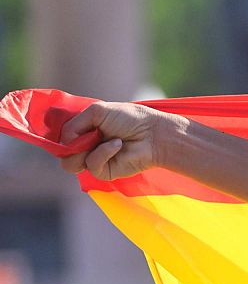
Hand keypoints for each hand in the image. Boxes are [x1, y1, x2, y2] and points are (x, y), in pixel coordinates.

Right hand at [57, 101, 179, 179]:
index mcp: (84, 131)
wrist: (153, 134)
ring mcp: (95, 160)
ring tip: (101, 139)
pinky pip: (92, 165)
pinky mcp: (105, 172)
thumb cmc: (129, 119)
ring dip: (83, 150)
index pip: (61, 138)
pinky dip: (103, 153)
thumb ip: (73, 124)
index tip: (66, 130)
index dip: (58, 136)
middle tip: (86, 136)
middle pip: (62, 154)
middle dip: (69, 145)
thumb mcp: (97, 112)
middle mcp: (87, 147)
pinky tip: (117, 144)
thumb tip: (63, 142)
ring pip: (71, 164)